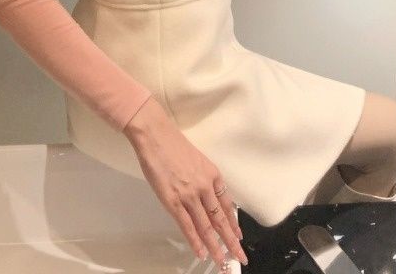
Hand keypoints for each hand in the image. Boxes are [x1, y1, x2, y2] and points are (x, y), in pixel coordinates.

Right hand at [123, 97, 246, 268]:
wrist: (155, 135)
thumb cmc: (172, 144)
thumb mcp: (196, 160)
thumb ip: (203, 179)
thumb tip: (206, 197)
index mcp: (212, 174)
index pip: (227, 205)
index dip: (233, 223)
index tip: (239, 237)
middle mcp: (205, 186)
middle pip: (221, 219)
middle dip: (231, 241)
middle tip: (240, 257)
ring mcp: (189, 195)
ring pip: (206, 227)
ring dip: (216, 247)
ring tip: (223, 262)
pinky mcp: (173, 201)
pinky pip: (187, 226)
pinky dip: (195, 241)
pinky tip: (201, 253)